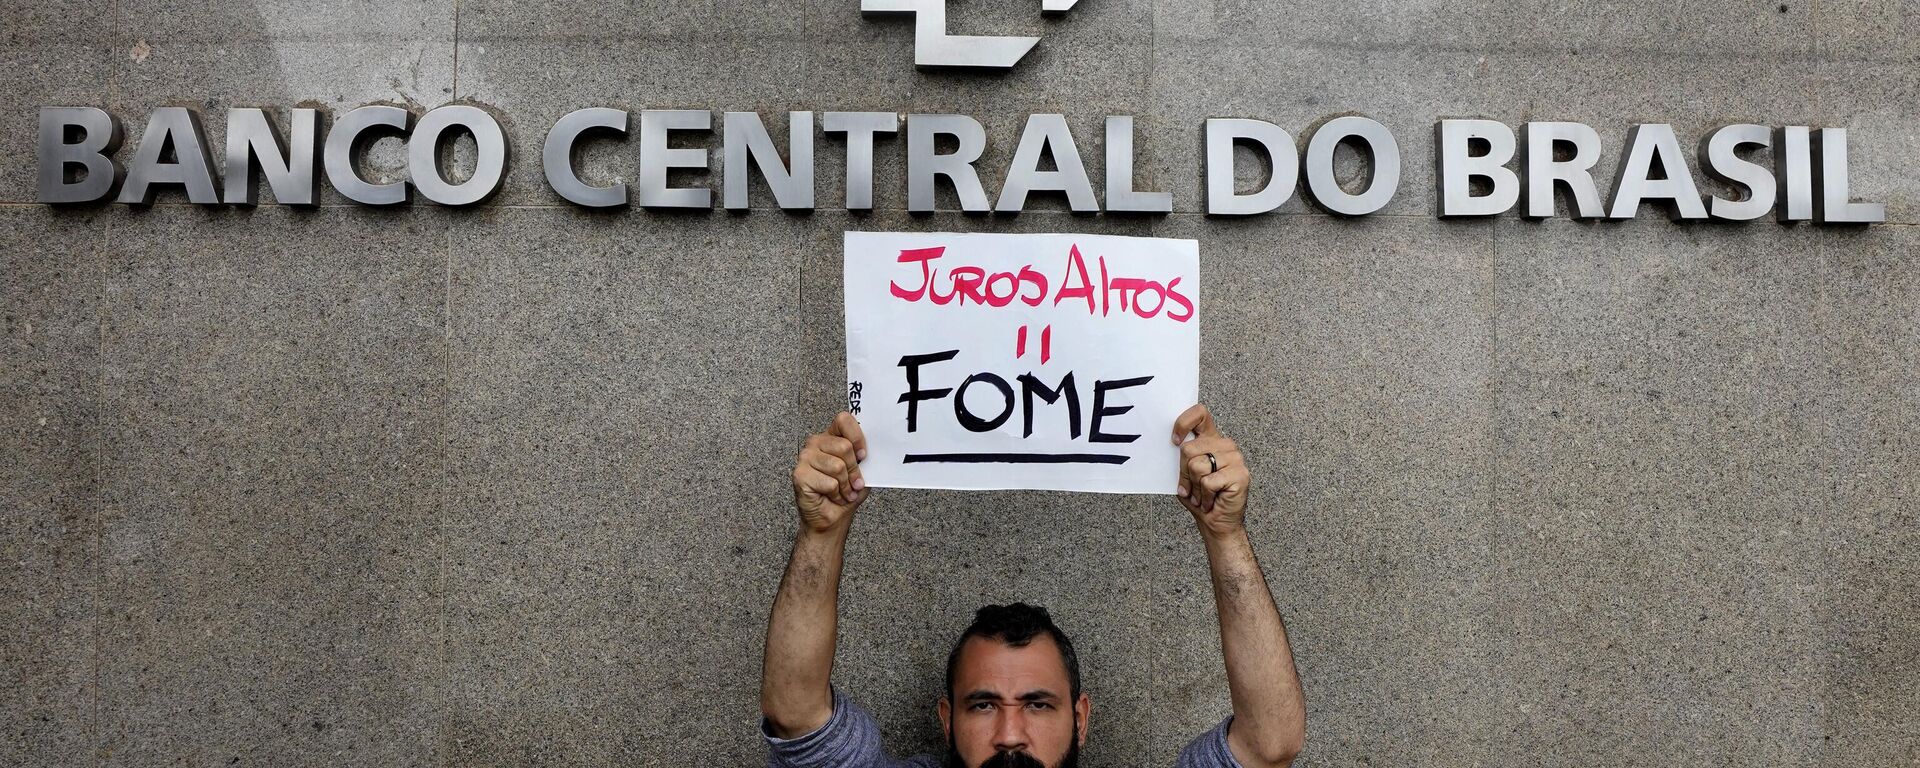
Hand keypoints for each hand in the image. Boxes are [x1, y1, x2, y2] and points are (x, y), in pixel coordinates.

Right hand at [791, 412, 867, 533]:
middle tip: (854, 483)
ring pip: (837, 466)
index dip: (857, 437)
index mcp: (830, 437)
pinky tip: (831, 496)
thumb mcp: (862, 471)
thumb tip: (876, 450)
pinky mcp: (799, 475)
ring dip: (845, 485)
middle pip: (844, 447)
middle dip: (854, 470)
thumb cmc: (846, 493)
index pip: (844, 420)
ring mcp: (805, 458)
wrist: (832, 519)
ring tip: (843, 492)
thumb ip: (865, 457)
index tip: (863, 456)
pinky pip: (829, 483)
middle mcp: (815, 443)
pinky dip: (836, 494)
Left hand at [1173, 404, 1250, 538]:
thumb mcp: (1185, 475)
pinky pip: (1208, 482)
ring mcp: (1235, 459)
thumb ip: (1182, 458)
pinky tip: (1212, 500)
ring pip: (1197, 466)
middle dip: (1184, 473)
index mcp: (1212, 440)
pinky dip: (1205, 496)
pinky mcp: (1240, 474)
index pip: (1200, 414)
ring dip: (1195, 487)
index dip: (1183, 423)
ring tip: (1203, 495)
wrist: (1218, 523)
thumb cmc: (1201, 499)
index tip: (1174, 441)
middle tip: (1191, 488)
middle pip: (1189, 449)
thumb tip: (1174, 445)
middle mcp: (1225, 446)